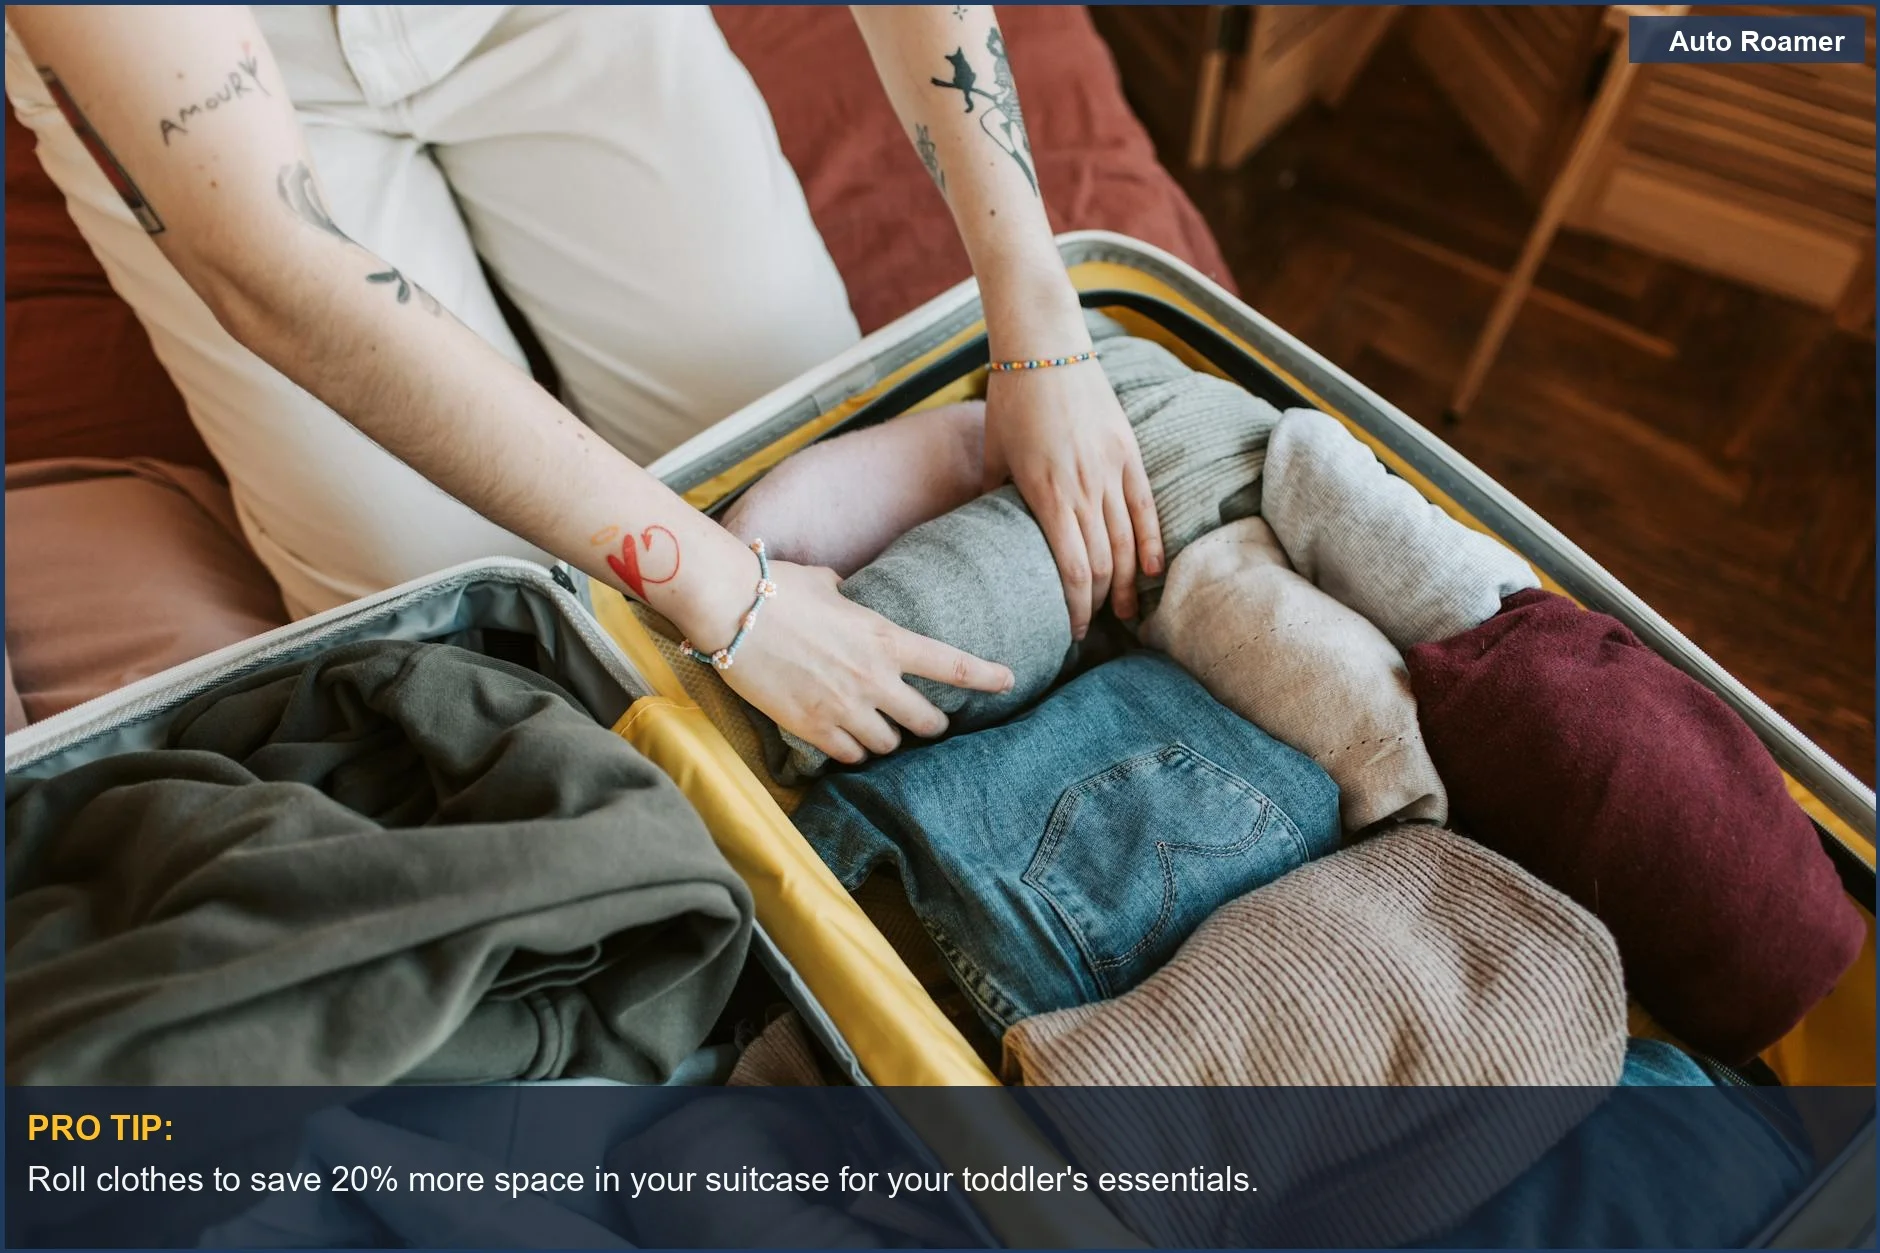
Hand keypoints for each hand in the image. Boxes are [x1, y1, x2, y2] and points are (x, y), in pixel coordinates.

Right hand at [714, 560, 1014, 763]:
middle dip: (933, 724)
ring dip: (887, 740)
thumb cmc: (776, 587)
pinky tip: (845, 741)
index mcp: (885, 638)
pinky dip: (852, 751)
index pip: (952, 664)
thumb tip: (843, 589)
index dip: (986, 676)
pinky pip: (850, 755)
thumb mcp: (825, 585)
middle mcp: (873, 678)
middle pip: (927, 721)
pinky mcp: (812, 728)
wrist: (731, 610)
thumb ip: (846, 596)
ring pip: (889, 745)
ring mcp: (844, 707)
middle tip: (930, 723)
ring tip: (877, 731)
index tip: (1008, 680)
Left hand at [984, 359, 1163, 634]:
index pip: (1071, 570)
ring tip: (1126, 612)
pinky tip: (1152, 571)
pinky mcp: (1129, 452)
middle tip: (1097, 627)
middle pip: (1102, 564)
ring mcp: (1110, 470)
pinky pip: (1146, 507)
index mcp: (1045, 494)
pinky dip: (1152, 543)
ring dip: (1127, 584)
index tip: (1073, 630)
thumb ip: (992, 495)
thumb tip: (987, 533)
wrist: (1046, 346)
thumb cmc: (1011, 398)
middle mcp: (1083, 488)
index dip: (1076, 607)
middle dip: (1100, 604)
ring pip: (1127, 542)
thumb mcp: (993, 452)